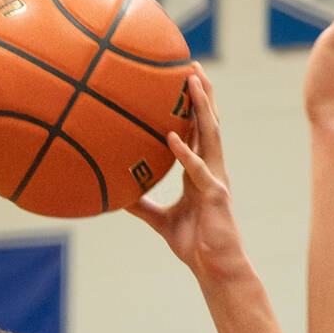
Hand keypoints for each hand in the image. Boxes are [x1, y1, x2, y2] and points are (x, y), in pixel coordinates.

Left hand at [129, 73, 236, 274]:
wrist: (215, 268)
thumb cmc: (194, 245)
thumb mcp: (160, 222)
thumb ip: (142, 206)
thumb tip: (117, 198)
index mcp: (200, 172)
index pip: (198, 131)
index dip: (193, 106)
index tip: (184, 80)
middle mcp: (211, 169)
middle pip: (208, 123)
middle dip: (202, 94)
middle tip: (191, 64)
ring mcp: (215, 179)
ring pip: (210, 135)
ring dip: (202, 107)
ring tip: (192, 81)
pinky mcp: (216, 195)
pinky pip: (198, 170)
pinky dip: (185, 153)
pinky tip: (171, 138)